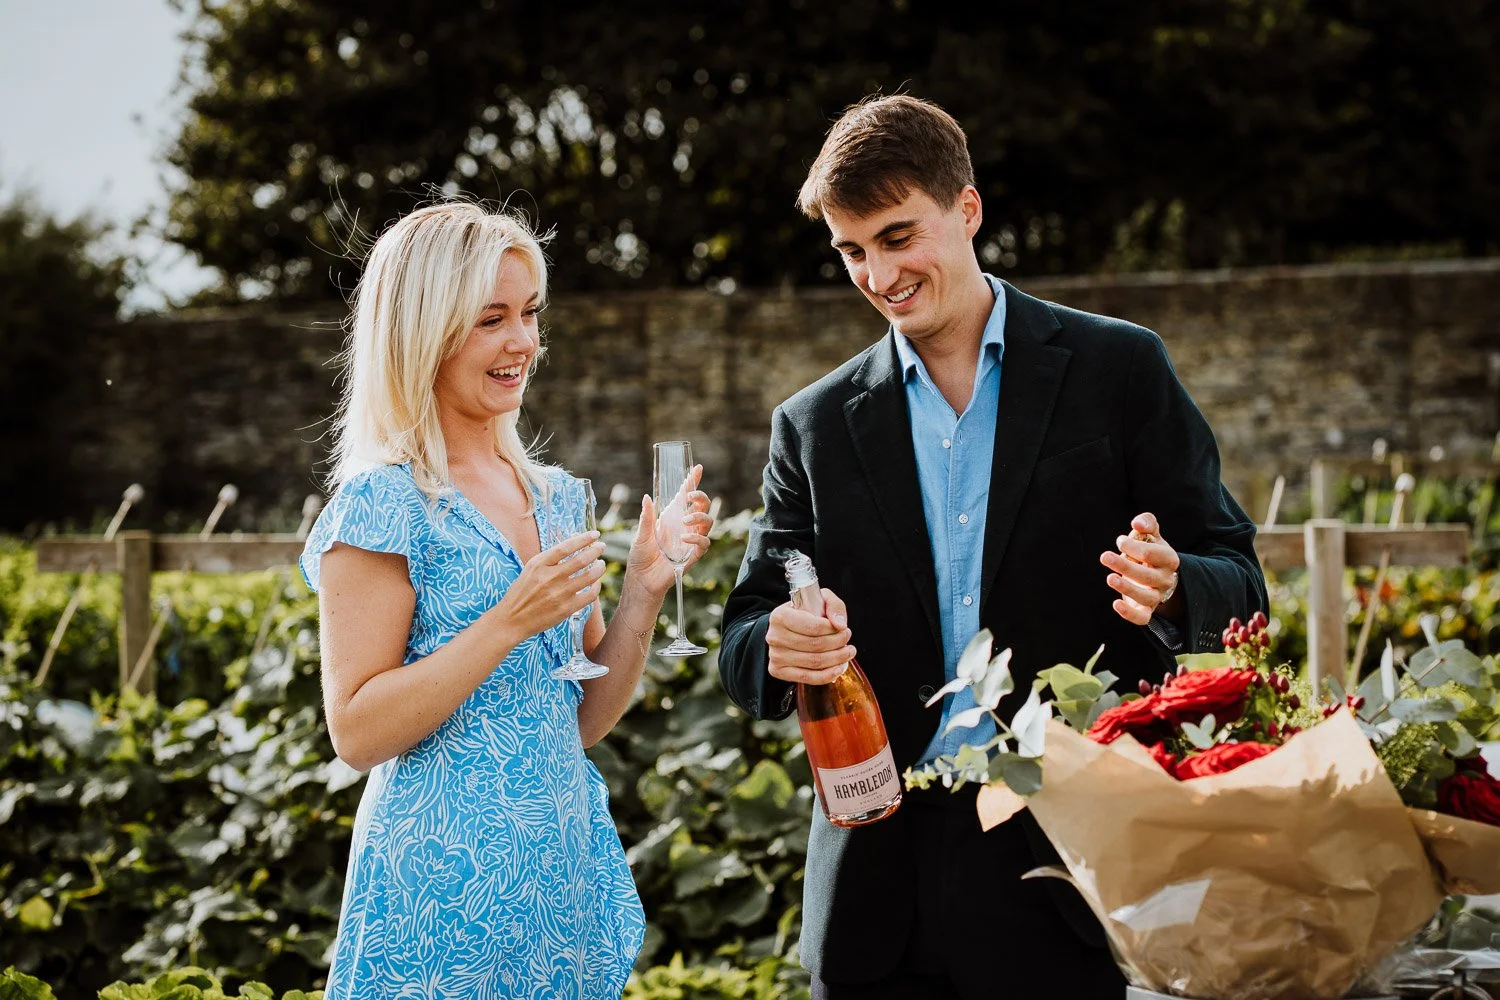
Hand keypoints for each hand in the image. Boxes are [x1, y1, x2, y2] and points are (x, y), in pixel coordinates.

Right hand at [494, 531, 605, 636]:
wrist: (512, 619)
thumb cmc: (522, 592)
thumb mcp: (531, 569)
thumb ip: (550, 558)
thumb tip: (575, 544)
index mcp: (539, 565)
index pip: (566, 547)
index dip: (583, 539)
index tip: (594, 535)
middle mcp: (549, 578)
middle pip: (581, 560)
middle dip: (595, 551)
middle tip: (601, 547)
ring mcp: (559, 594)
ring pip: (589, 576)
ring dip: (599, 568)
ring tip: (601, 564)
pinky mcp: (566, 609)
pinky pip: (589, 595)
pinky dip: (596, 587)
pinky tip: (596, 583)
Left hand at [627, 464, 713, 597]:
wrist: (641, 580)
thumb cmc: (640, 557)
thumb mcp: (641, 534)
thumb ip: (646, 517)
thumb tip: (647, 497)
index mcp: (672, 517)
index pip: (686, 496)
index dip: (693, 482)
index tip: (697, 468)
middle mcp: (684, 526)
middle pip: (703, 506)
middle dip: (700, 497)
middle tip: (690, 496)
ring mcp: (690, 540)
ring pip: (708, 522)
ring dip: (699, 517)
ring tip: (685, 521)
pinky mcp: (693, 555)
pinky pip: (704, 544)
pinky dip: (697, 539)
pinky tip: (685, 539)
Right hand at [766, 588, 855, 684]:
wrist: (784, 629)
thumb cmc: (803, 614)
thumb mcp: (819, 599)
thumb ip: (833, 605)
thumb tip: (840, 624)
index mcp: (780, 616)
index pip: (812, 626)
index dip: (833, 630)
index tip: (843, 629)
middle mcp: (775, 636)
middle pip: (815, 645)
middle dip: (838, 643)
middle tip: (847, 639)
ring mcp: (776, 655)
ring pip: (814, 662)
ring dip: (838, 659)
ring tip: (848, 652)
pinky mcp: (778, 671)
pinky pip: (808, 677)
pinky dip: (828, 675)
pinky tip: (839, 668)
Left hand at [1099, 512, 1180, 625]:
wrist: (1158, 573)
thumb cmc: (1150, 550)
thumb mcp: (1151, 534)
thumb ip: (1147, 523)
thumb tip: (1137, 524)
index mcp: (1168, 559)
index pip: (1153, 554)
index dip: (1134, 547)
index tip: (1120, 541)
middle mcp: (1165, 579)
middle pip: (1147, 576)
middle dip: (1125, 566)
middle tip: (1105, 556)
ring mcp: (1157, 596)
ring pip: (1146, 597)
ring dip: (1127, 588)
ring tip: (1110, 578)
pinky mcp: (1146, 610)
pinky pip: (1142, 618)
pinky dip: (1130, 614)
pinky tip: (1116, 604)